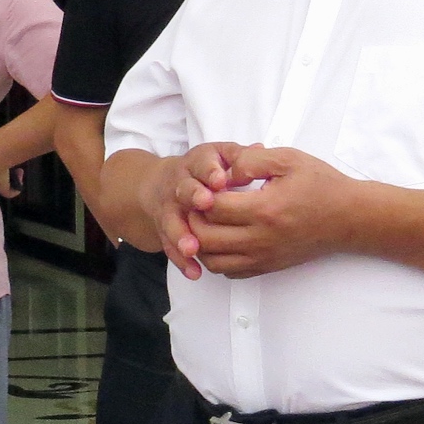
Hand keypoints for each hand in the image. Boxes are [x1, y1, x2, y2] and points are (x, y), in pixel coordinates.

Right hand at [143, 142, 249, 278]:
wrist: (164, 184)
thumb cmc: (205, 169)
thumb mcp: (221, 154)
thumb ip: (240, 155)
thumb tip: (259, 151)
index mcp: (196, 163)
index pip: (202, 163)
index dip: (210, 171)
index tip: (221, 179)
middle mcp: (179, 184)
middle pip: (184, 190)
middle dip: (194, 196)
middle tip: (205, 203)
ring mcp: (170, 209)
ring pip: (173, 221)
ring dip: (182, 235)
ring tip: (193, 248)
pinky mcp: (166, 230)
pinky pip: (170, 246)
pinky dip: (181, 260)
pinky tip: (194, 272)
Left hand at [184, 147, 353, 279]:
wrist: (350, 217)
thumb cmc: (321, 185)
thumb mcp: (288, 159)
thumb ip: (251, 159)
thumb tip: (223, 169)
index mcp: (265, 209)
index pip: (212, 207)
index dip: (200, 193)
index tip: (203, 182)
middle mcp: (261, 238)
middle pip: (205, 239)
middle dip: (193, 219)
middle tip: (196, 203)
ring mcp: (264, 256)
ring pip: (213, 261)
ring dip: (201, 242)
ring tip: (206, 221)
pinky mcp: (268, 266)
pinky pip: (230, 272)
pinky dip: (217, 258)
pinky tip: (223, 238)